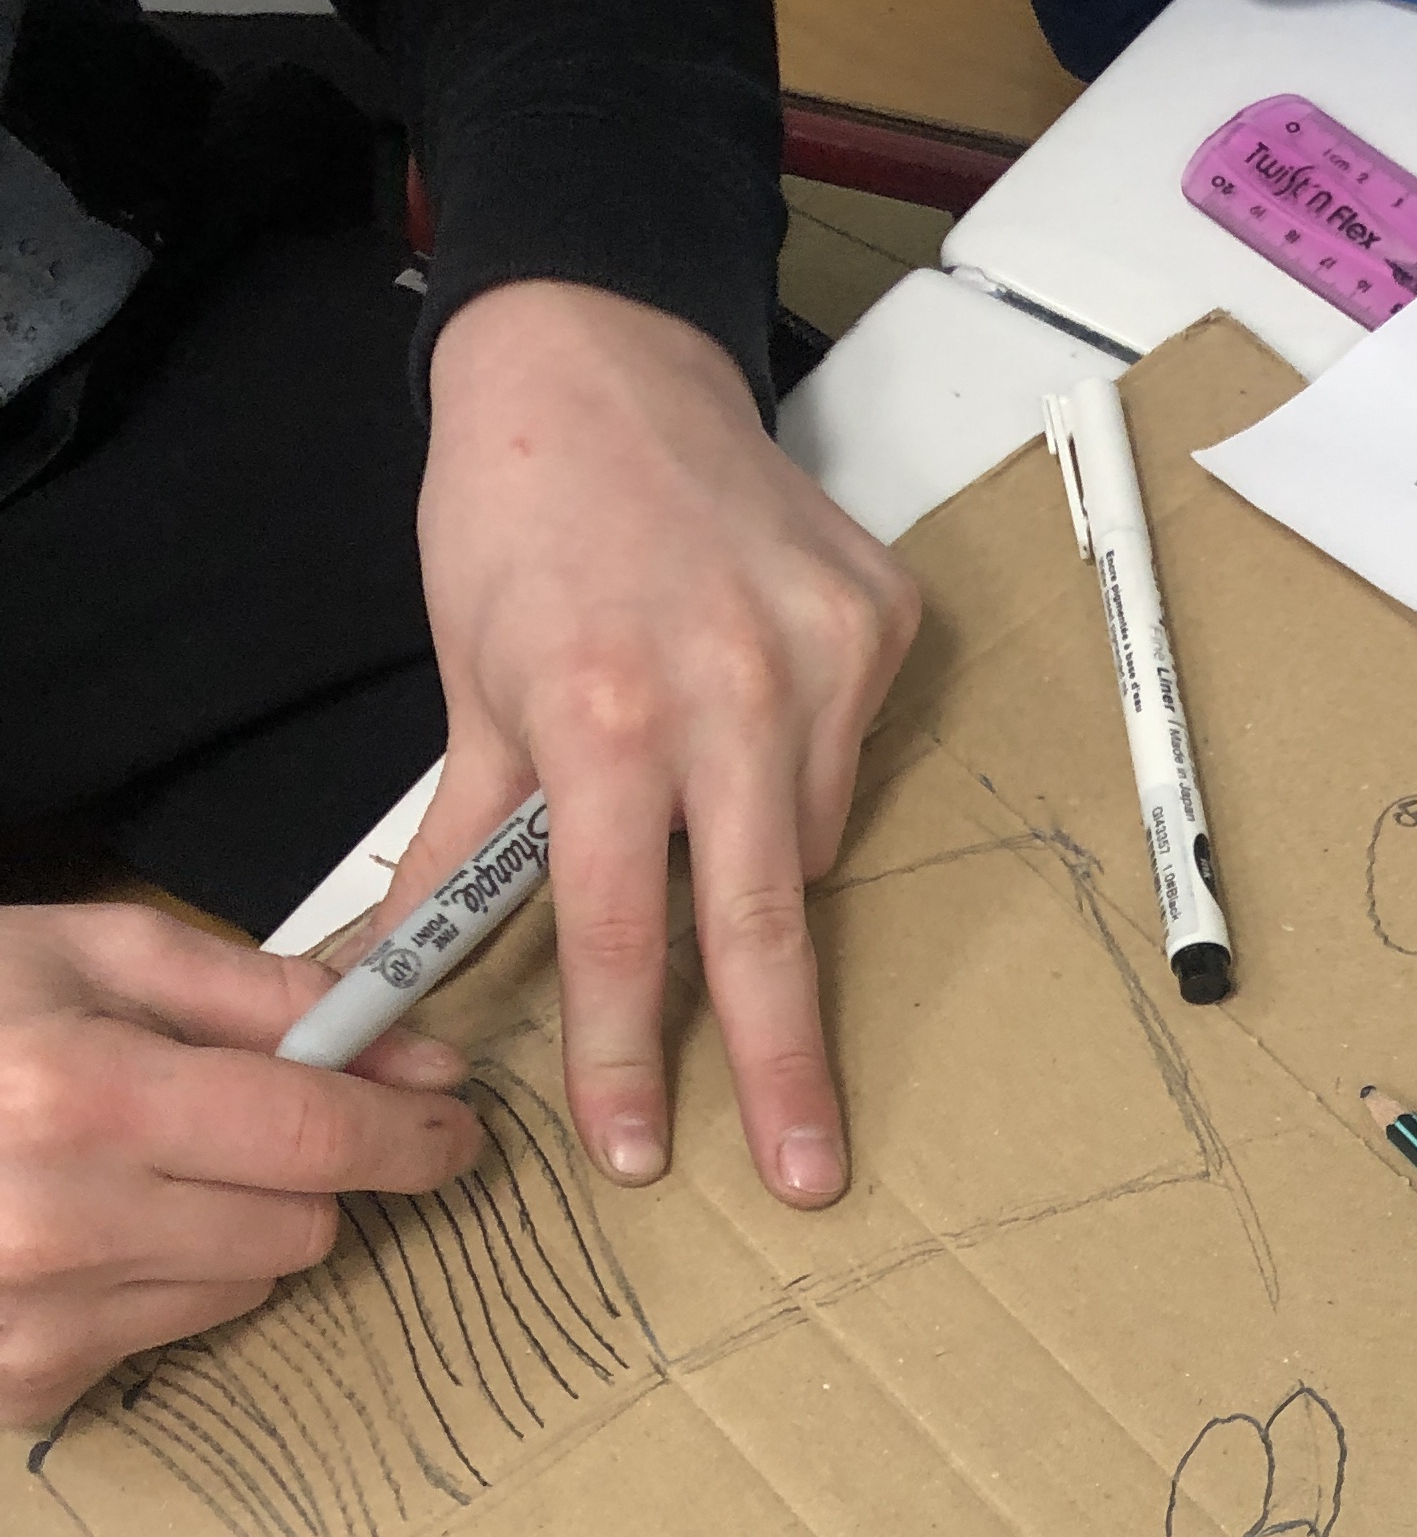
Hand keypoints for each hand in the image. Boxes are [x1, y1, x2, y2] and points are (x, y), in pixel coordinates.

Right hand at [0, 904, 481, 1428]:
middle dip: (298, 1169)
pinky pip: (169, 1338)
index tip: (455, 1126)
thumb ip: (259, 994)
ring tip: (121, 1169)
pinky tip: (72, 1229)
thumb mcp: (86, 954)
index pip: (318, 1137)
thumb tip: (415, 1052)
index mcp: (82, 1094)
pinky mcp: (23, 1383)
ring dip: (224, 1229)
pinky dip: (152, 1285)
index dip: (413, 1134)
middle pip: (301, 1223)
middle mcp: (62, 1221)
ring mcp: (35, 1318)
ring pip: (247, 1287)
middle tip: (225, 1122)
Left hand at [401, 283, 922, 1205]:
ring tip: (703, 790)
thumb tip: (410, 978)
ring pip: (806, 840)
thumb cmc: (515, 523)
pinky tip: (751, 704)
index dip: (629, 1055)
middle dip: (786, 1067)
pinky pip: (851, 759)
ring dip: (756, 864)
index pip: (625, 931)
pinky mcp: (885, 619)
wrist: (597, 360)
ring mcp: (826, 653)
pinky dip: (801, 771)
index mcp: (606, 715)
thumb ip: (467, 845)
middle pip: (762, 925)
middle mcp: (732, 689)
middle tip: (809, 1176)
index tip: (640, 1151)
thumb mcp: (468, 687)